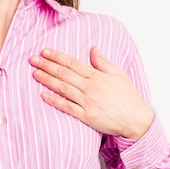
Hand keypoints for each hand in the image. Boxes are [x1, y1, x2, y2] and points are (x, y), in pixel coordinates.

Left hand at [29, 47, 154, 139]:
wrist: (136, 119)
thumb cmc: (128, 97)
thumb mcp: (118, 74)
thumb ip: (103, 62)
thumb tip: (93, 48)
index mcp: (97, 76)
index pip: (73, 63)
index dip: (57, 56)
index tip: (45, 52)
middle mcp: (90, 87)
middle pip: (64, 73)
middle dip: (47, 65)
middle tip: (33, 59)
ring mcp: (87, 102)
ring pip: (63, 88)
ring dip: (47, 80)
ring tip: (35, 73)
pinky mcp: (86, 116)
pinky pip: (67, 107)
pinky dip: (54, 100)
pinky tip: (43, 95)